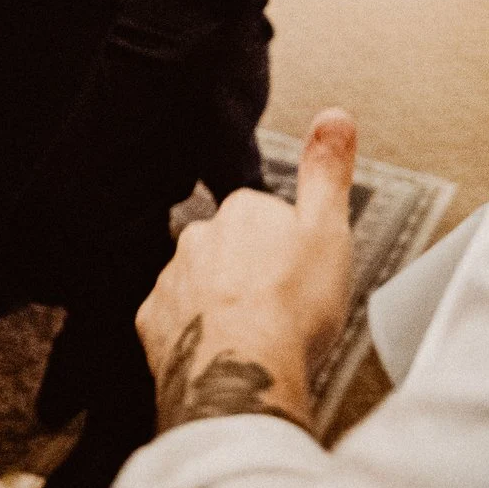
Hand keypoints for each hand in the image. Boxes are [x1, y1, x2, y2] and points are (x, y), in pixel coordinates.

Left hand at [137, 109, 357, 434]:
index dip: (287, 246)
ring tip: (256, 337)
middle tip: (282, 309)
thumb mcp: (328, 230)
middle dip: (251, 273)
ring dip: (222, 304)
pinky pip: (175, 323)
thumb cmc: (291, 307)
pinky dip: (195, 335)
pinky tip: (222, 352)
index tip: (301, 271)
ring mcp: (171, 279)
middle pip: (229, 251)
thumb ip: (327, 172)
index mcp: (241, 212)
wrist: (242, 371)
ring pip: (200, 285)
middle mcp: (197, 238)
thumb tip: (335, 115)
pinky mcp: (153, 321)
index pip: (264, 217)